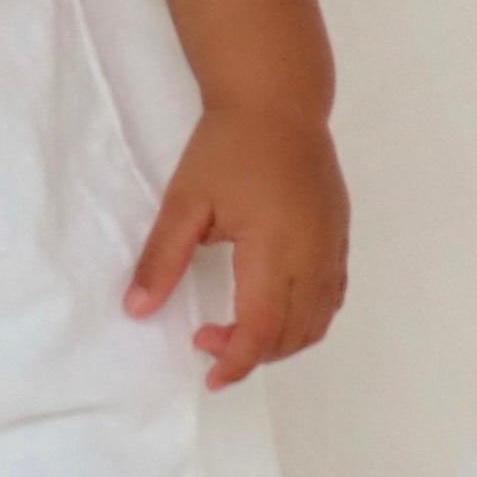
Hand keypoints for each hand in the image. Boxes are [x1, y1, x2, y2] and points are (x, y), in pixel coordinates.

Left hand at [125, 102, 348, 389]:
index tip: (208, 374)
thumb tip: (136, 310)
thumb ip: (161, 259)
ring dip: (280, 342)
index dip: (236, 361)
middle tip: (208, 340)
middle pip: (292, 334)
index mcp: (275, 249)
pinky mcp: (340, 237)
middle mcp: (314, 256)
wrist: (278, 101)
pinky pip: (331, 297)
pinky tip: (273, 309)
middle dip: (252, 353)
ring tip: (238, 331)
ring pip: (318, 321)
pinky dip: (305, 319)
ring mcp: (333, 247)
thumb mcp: (185, 202)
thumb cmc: (227, 146)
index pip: (262, 329)